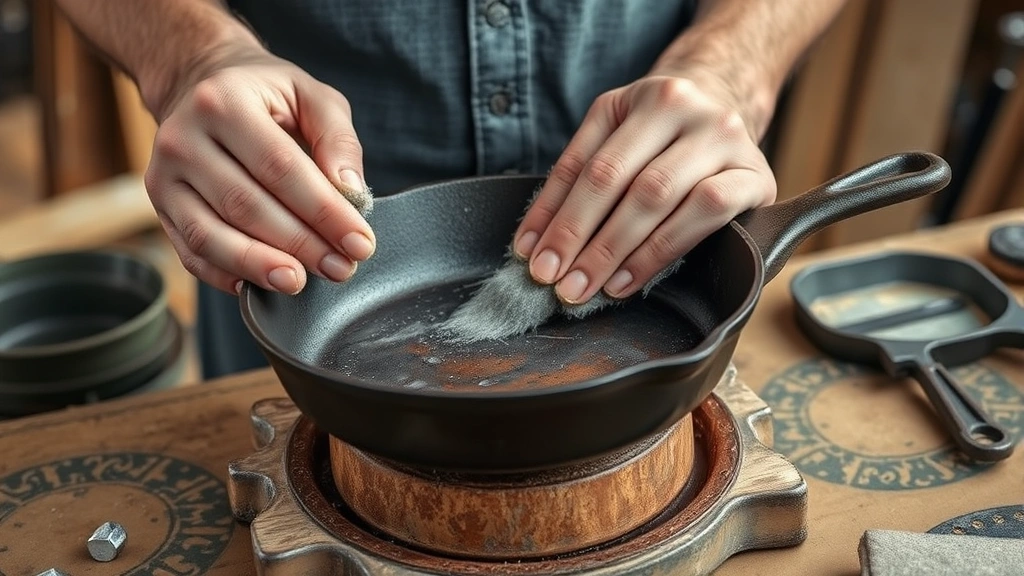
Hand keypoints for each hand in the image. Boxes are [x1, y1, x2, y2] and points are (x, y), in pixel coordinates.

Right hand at [144, 45, 374, 295]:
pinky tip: (260, 287)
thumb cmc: (267, 95)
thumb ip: (337, 139)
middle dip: (300, 244)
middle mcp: (182, 139)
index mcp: (223, 101)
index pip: (280, 167)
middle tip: (341, 269)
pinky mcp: (160, 207)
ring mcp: (163, 177)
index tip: (360, 243)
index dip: (323, 211)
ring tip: (300, 283)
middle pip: (245, 206)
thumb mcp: (311, 96)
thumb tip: (350, 190)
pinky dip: (226, 275)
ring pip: (210, 235)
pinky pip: (190, 253)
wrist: (200, 86)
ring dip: (260, 266)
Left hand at [512, 70, 776, 304]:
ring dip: (612, 249)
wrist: (736, 117)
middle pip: (614, 177)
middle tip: (552, 279)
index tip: (529, 256)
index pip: (584, 163)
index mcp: (639, 98)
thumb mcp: (621, 141)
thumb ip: (580, 182)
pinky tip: (629, 278)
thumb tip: (534, 244)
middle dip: (576, 235)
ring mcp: (723, 137)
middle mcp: (683, 106)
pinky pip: (704, 211)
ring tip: (585, 286)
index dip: (550, 212)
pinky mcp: (755, 174)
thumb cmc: (667, 143)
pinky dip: (659, 250)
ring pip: (655, 194)